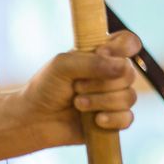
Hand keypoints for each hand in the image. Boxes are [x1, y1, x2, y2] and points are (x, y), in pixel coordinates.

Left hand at [18, 30, 140, 141]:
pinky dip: (111, 119)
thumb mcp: (62, 66)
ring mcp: (114, 98)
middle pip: (128, 74)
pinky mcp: (114, 120)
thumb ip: (92, 62)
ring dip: (100, 101)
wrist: (34, 119)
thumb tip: (123, 67)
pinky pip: (127, 118)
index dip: (123, 48)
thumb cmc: (46, 88)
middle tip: (75, 87)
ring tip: (77, 104)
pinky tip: (96, 120)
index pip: (128, 42)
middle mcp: (111, 75)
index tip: (103, 53)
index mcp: (101, 56)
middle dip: (100, 83)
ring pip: (128, 97)